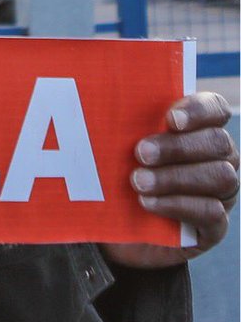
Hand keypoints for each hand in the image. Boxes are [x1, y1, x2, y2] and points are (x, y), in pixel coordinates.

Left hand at [101, 91, 237, 269]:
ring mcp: (223, 192)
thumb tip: (99, 97)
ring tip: (138, 181)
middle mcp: (220, 157)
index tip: (170, 119)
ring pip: (220, 177)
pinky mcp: (215, 224)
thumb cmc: (119, 168)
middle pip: (218, 143)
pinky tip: (147, 202)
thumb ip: (122, 120)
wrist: (118, 224)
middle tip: (140, 153)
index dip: (199, 110)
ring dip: (175, 177)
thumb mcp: (119, 141)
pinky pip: (211, 212)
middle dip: (178, 147)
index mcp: (200, 127)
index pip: (215, 108)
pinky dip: (176, 205)